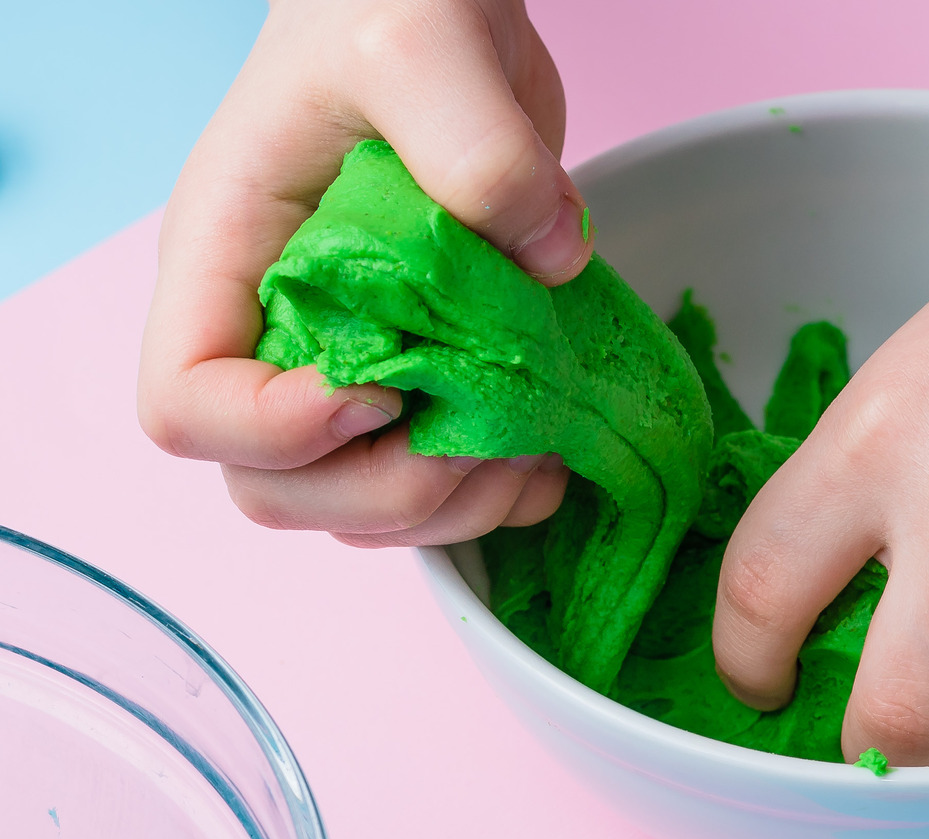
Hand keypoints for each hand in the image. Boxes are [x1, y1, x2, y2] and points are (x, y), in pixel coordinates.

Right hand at [137, 0, 588, 546]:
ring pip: (357, 503)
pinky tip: (552, 454)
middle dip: (380, 491)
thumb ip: (478, 150)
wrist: (440, 7)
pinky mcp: (427, 366)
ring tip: (531, 455)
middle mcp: (275, 327)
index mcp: (228, 258)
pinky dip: (493, 494)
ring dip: (448, 508)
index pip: (186, 406)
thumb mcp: (424, 52)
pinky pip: (434, 479)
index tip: (375, 390)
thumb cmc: (388, 8)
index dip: (273, 431)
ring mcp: (351, 357)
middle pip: (273, 487)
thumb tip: (548, 261)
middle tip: (475, 441)